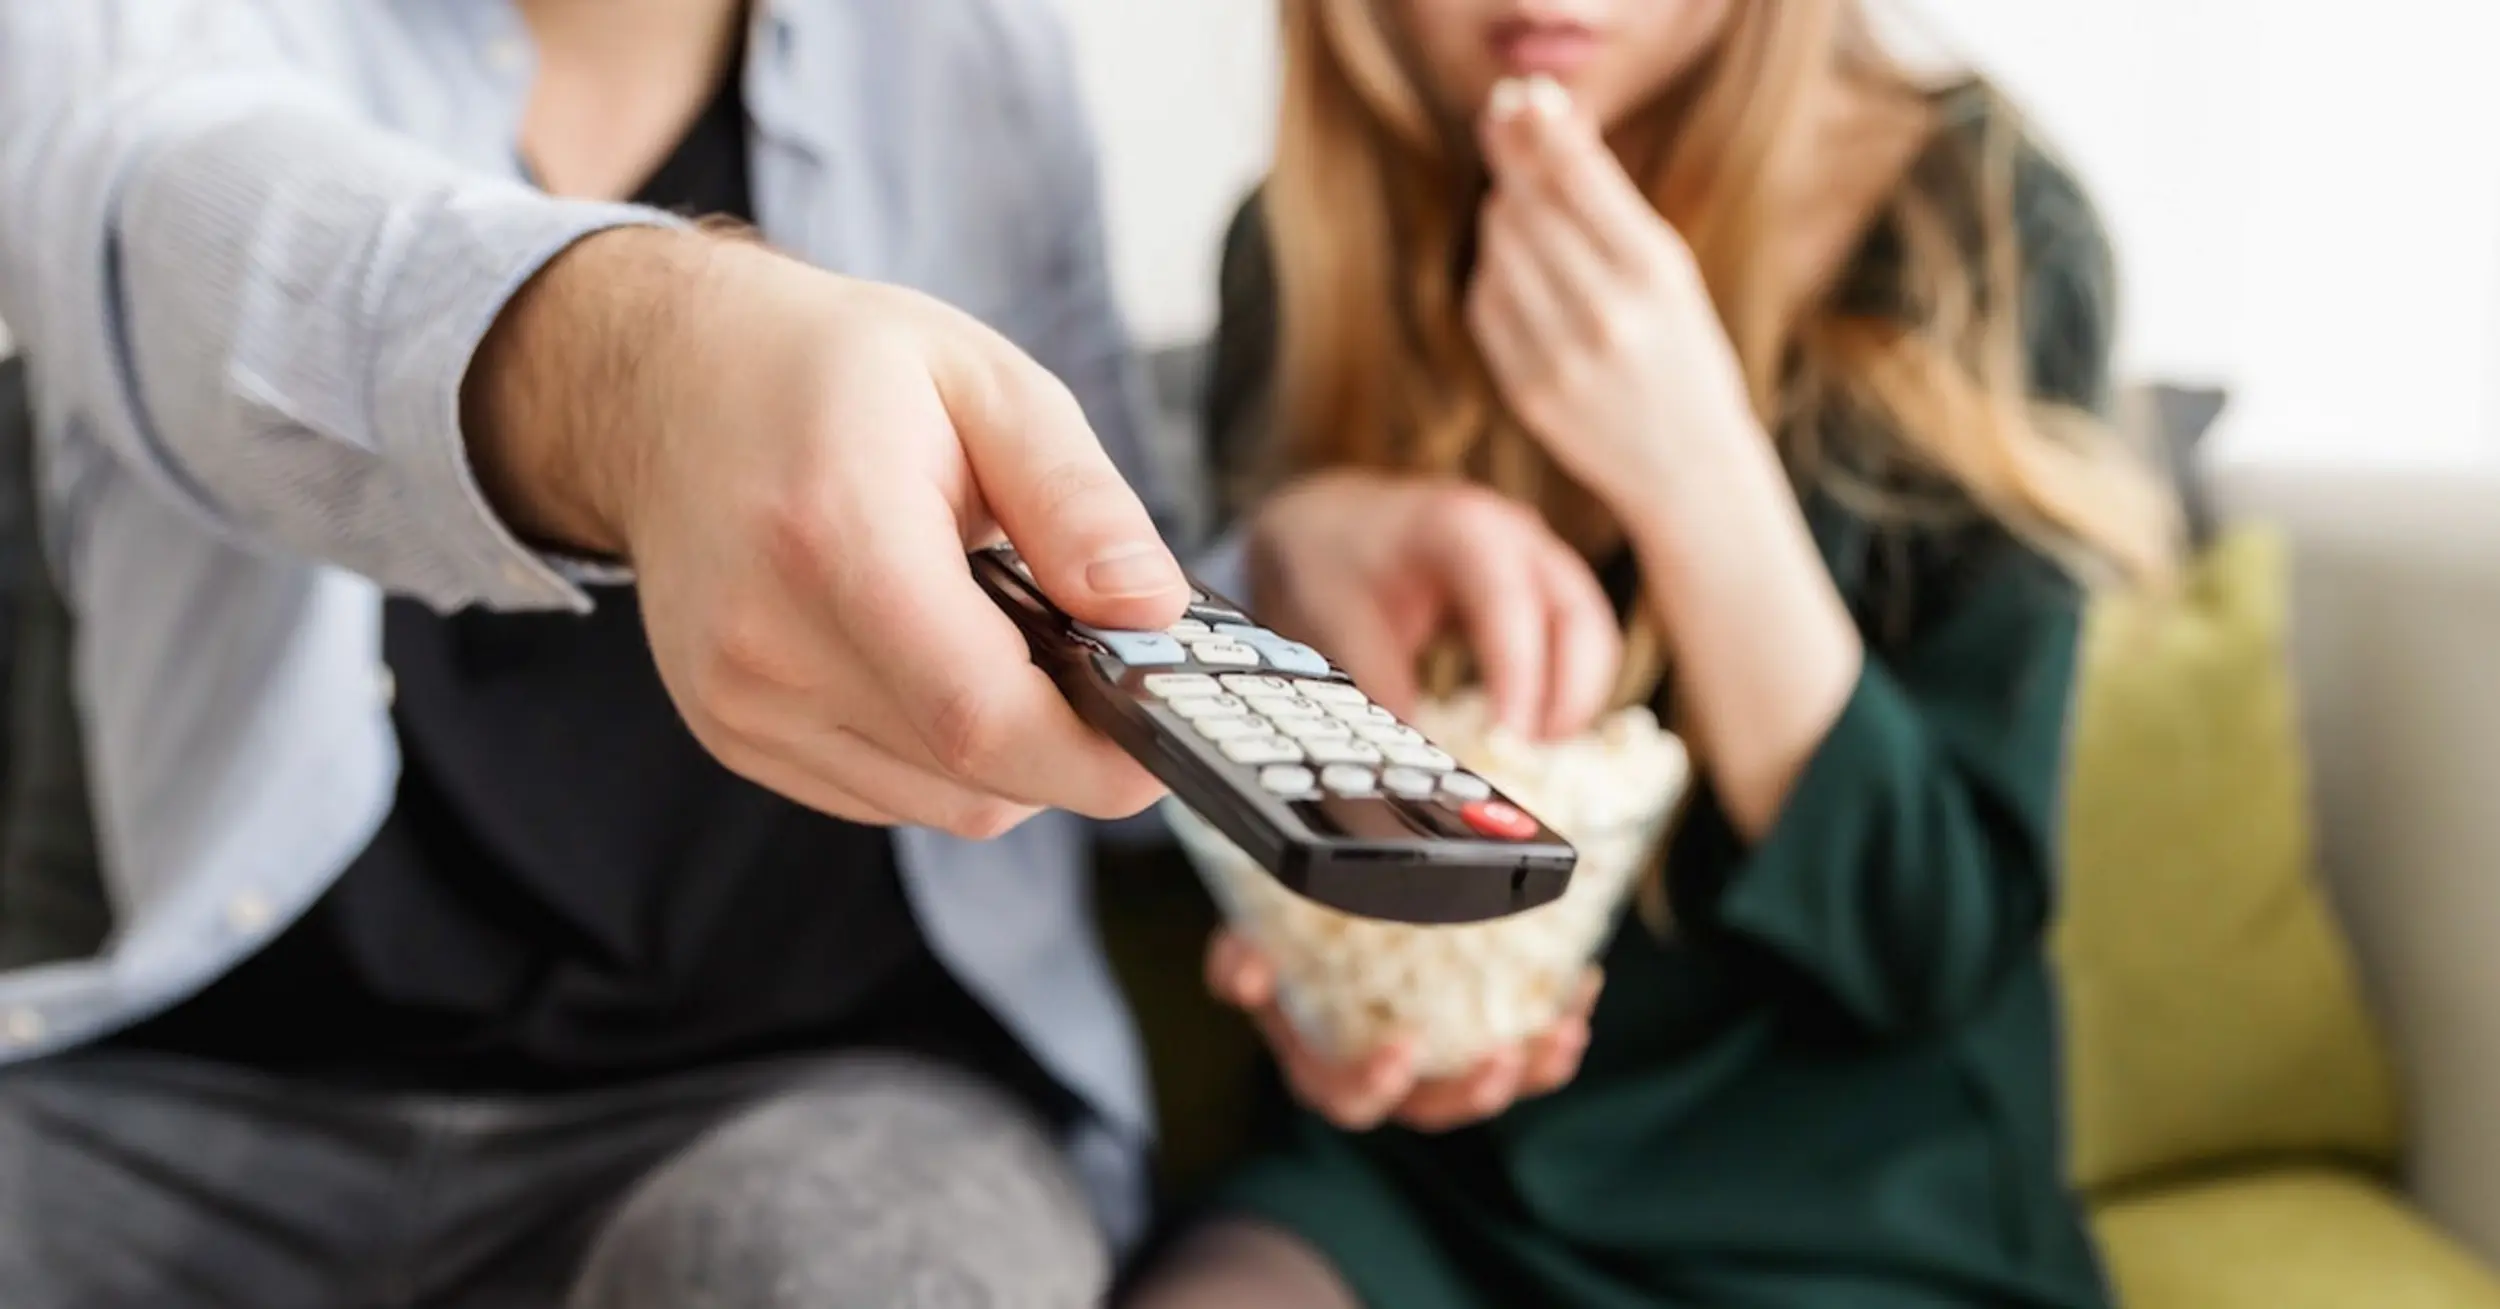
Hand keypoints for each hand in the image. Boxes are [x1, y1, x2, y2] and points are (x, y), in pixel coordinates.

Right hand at [471, 228, 1187, 836]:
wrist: (669, 382)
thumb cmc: (833, 370)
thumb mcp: (984, 383)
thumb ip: (1077, 500)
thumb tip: (1154, 610)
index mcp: (833, 537)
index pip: (979, 715)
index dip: (1095, 753)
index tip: (1170, 732)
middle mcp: (766, 643)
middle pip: (969, 776)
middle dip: (1072, 745)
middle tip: (1114, 666)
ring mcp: (739, 702)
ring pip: (938, 802)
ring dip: (1009, 752)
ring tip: (1011, 637)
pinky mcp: (733, 734)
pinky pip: (886, 793)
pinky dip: (944, 753)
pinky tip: (941, 657)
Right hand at [1206, 929, 1600, 1132]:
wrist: (1322, 917)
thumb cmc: (1284, 937)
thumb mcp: (1249, 940)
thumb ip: (1239, 957)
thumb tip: (1246, 972)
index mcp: (1324, 1064)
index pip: (1347, 1097)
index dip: (1375, 1084)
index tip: (1404, 1049)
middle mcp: (1386, 1076)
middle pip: (1432, 1109)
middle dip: (1472, 1093)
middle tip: (1502, 1060)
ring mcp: (1439, 1061)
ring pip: (1488, 1084)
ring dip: (1531, 1068)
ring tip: (1563, 1030)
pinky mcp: (1481, 1034)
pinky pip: (1527, 1047)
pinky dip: (1557, 1024)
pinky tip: (1583, 984)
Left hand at [1246, 471, 1619, 739]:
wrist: (1331, 522)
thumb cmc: (1335, 558)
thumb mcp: (1337, 618)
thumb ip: (1378, 683)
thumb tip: (1414, 756)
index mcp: (1463, 527)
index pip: (1510, 603)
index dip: (1520, 674)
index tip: (1510, 738)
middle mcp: (1516, 537)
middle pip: (1579, 617)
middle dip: (1570, 693)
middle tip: (1533, 756)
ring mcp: (1537, 560)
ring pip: (1590, 632)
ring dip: (1575, 696)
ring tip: (1532, 752)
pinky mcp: (1541, 590)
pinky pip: (1577, 641)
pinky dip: (1566, 688)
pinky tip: (1531, 730)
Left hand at [1467, 77, 1762, 512]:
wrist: (1688, 466)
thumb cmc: (1683, 352)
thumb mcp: (1669, 271)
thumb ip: (1608, 201)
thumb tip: (1546, 119)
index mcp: (1656, 272)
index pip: (1576, 175)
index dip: (1539, 127)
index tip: (1521, 98)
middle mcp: (1607, 313)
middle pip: (1527, 205)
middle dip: (1512, 160)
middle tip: (1503, 125)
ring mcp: (1560, 356)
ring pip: (1499, 248)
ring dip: (1504, 213)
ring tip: (1524, 205)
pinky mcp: (1525, 389)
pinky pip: (1486, 301)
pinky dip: (1496, 271)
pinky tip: (1518, 265)